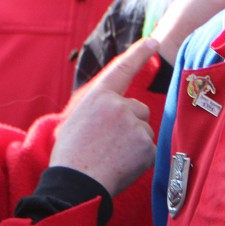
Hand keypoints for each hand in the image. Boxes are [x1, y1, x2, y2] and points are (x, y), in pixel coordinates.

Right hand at [50, 37, 157, 196]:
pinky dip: (139, 159)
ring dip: (134, 141)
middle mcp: (120, 105)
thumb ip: (99, 109)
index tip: (154, 41)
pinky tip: (121, 167)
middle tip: (108, 144)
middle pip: (138, 108)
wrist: (75, 184)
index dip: (139, 53)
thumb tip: (116, 107)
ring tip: (112, 157)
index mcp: (99, 96)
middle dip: (130, 123)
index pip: (123, 68)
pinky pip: (149, 149)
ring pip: (144, 129)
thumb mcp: (76, 120)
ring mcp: (135, 125)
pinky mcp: (146, 146)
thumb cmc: (70, 156)